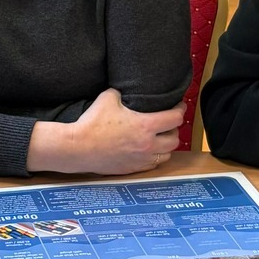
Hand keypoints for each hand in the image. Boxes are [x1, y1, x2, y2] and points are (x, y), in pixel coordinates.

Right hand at [28, 90, 184, 174]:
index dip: (180, 109)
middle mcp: (148, 145)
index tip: (178, 105)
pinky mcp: (133, 168)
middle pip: (175, 139)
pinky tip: (148, 150)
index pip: (176, 118)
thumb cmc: (92, 123)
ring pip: (167, 154)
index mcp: (146, 126)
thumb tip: (126, 90)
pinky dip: (155, 157)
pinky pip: (153, 164)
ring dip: (166, 145)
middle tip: (169, 122)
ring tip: (160, 138)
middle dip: (174, 129)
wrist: (78, 148)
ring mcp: (141, 159)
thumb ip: (123, 93)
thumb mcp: (108, 97)